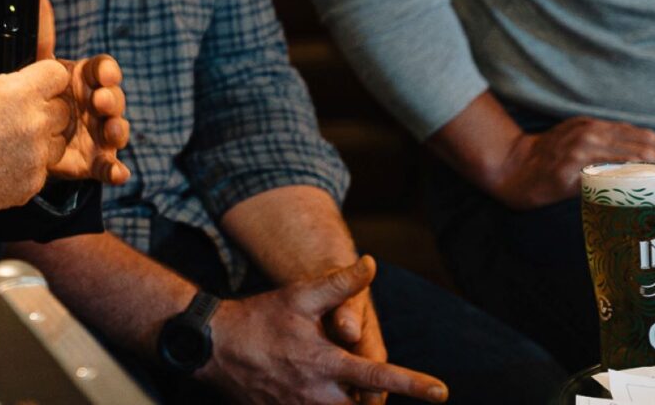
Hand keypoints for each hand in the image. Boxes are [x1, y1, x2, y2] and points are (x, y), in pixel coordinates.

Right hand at [0, 60, 72, 210]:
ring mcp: (37, 155)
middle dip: (47, 112)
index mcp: (21, 93)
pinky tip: (7, 163)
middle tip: (24, 118)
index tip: (42, 85)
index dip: (49, 79)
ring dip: (43, 142)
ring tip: (15, 144)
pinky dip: (29, 167)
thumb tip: (18, 76)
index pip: (58, 75)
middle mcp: (35, 123)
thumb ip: (2, 79)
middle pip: (63, 111)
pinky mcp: (33, 181)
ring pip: (58, 144)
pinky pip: (42, 170)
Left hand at [35, 0, 131, 184]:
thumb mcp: (34, 69)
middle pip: (113, 99)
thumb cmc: (33, 98)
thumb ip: (41, 37)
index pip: (102, 71)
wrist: (10, 140)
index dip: (106, 71)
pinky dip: (115, 170)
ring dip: (118, 130)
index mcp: (84, 80)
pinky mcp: (91, 162)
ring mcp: (96, 134)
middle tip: (102, 101)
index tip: (103, 74)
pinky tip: (117, 173)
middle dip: (112, 99)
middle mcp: (95, 106)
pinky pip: (107, 167)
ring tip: (111, 131)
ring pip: (115, 131)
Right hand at [198, 257, 446, 404]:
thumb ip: (338, 283)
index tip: (441, 391)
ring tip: (353, 390)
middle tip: (375, 386)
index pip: (379, 378)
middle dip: (377, 400)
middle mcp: (317, 395)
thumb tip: (371, 263)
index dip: (413, 385)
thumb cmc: (259, 318)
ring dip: (354, 404)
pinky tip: (324, 395)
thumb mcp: (298, 296)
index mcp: (326, 364)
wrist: (213, 346)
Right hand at [491, 117, 654, 209]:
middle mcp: (589, 131)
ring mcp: (580, 146)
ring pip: (633, 151)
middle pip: (642, 140)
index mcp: (592, 125)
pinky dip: (637, 174)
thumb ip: (601, 151)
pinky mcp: (572, 164)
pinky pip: (612, 168)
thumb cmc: (546, 164)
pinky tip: (652, 184)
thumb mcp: (575, 148)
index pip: (640, 133)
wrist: (511, 170)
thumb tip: (638, 170)